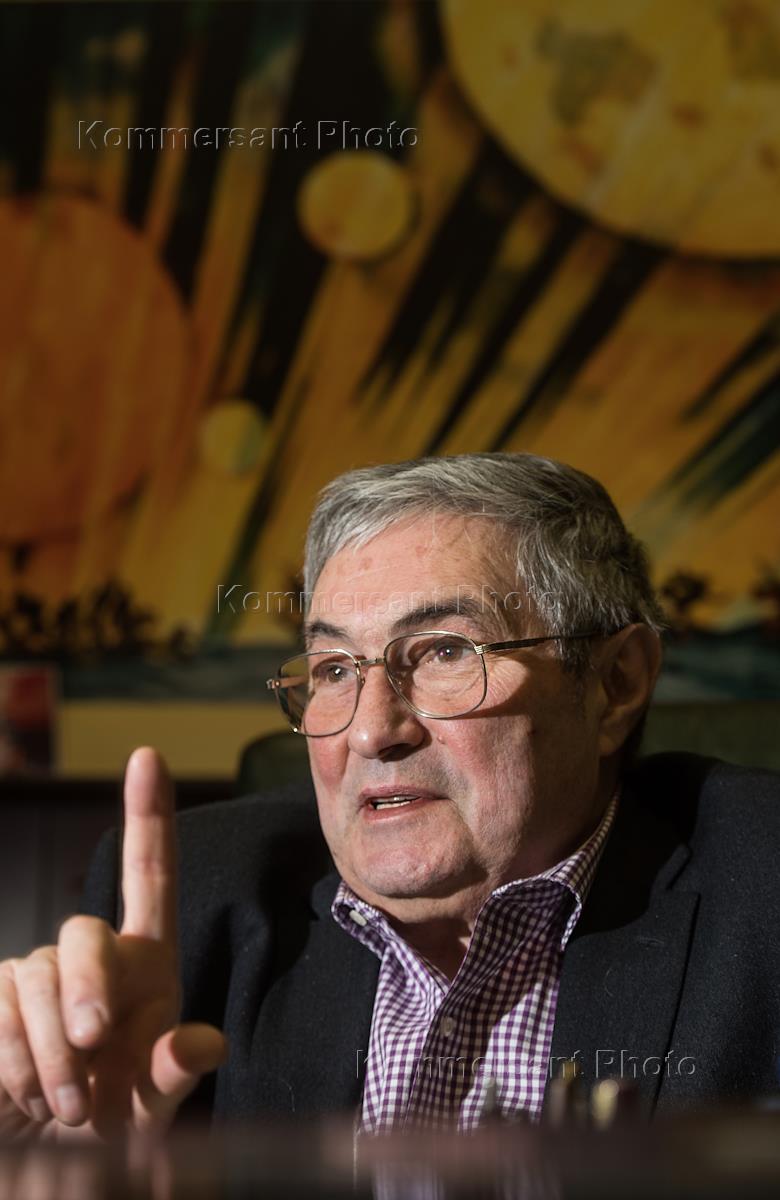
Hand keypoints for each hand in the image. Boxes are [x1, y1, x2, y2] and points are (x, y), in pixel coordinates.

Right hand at [0, 747, 225, 1140]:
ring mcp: (40, 973)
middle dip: (86, 992)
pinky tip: (30, 1096)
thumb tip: (202, 1043)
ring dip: (54, 1052)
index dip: (148, 815)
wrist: (56, 1156)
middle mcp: (95, 955)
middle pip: (84, 933)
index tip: (147, 756)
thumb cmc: (116, 1116)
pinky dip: (19, 1061)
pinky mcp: (0, 999)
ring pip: (39, 978)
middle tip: (92, 1055)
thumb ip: (174, 1073)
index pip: (149, 874)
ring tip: (70, 1105)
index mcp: (148, 962)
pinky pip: (3, 1009)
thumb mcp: (154, 1105)